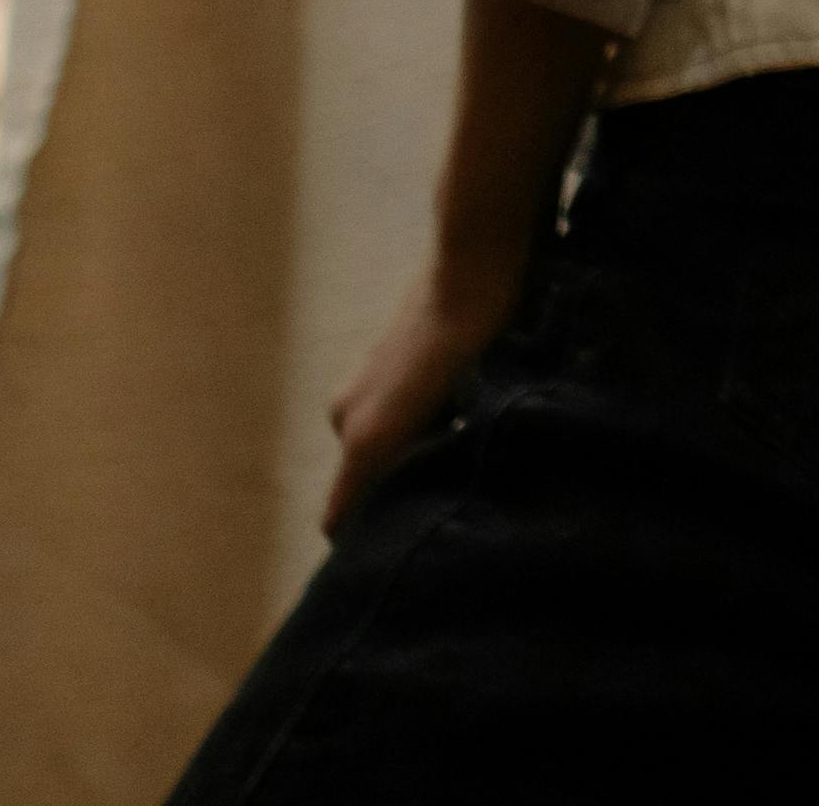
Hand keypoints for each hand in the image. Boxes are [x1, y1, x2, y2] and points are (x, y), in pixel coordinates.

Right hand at [319, 240, 527, 532]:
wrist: (472, 261)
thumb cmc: (479, 340)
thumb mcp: (469, 412)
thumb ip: (440, 464)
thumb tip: (436, 512)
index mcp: (366, 438)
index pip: (339, 519)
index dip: (363, 544)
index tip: (400, 556)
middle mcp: (345, 419)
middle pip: (361, 486)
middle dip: (394, 499)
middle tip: (448, 505)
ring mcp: (353, 389)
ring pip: (375, 451)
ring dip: (406, 460)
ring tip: (459, 457)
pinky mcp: (369, 368)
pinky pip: (382, 420)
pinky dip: (408, 430)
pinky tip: (454, 417)